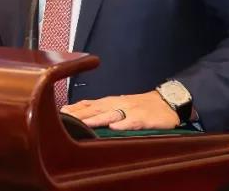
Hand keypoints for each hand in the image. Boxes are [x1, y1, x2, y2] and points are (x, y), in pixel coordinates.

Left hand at [61, 91, 180, 130]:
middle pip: (95, 109)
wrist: (167, 101)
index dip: (75, 108)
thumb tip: (81, 114)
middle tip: (64, 118)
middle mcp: (117, 104)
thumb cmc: (141, 105)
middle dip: (80, 114)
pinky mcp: (143, 118)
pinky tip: (114, 127)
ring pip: (111, 114)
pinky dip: (123, 124)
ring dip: (96, 118)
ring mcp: (130, 111)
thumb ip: (102, 109)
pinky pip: (132, 122)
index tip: (60, 112)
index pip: (89, 104)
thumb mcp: (120, 104)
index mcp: (111, 102)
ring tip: (83, 123)